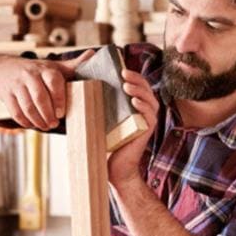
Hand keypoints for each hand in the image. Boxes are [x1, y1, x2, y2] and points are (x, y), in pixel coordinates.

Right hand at [0, 50, 93, 129]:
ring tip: (45, 126)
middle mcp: (29, 75)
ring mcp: (16, 85)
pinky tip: (32, 124)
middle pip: (39, 97)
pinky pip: (16, 112)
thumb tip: (93, 55)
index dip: (58, 99)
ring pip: (27, 107)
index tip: (61, 113)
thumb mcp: (53, 66)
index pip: (53, 82)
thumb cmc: (34, 70)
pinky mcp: (6, 95)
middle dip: (48, 114)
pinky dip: (25, 122)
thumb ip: (73, 65)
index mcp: (44, 69)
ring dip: (38, 120)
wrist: (3, 68)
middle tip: (54, 124)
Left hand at [108, 69, 158, 185]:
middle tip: (123, 73)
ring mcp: (147, 122)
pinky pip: (150, 117)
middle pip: (147, 90)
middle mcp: (145, 113)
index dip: (134, 76)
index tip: (121, 68)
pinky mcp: (147, 132)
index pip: (140, 86)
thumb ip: (102, 104)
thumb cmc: (108, 142)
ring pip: (150, 101)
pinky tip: (134, 102)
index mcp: (136, 107)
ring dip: (139, 91)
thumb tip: (84, 88)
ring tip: (127, 86)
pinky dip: (143, 107)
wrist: (114, 167)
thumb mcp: (105, 119)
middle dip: (136, 79)